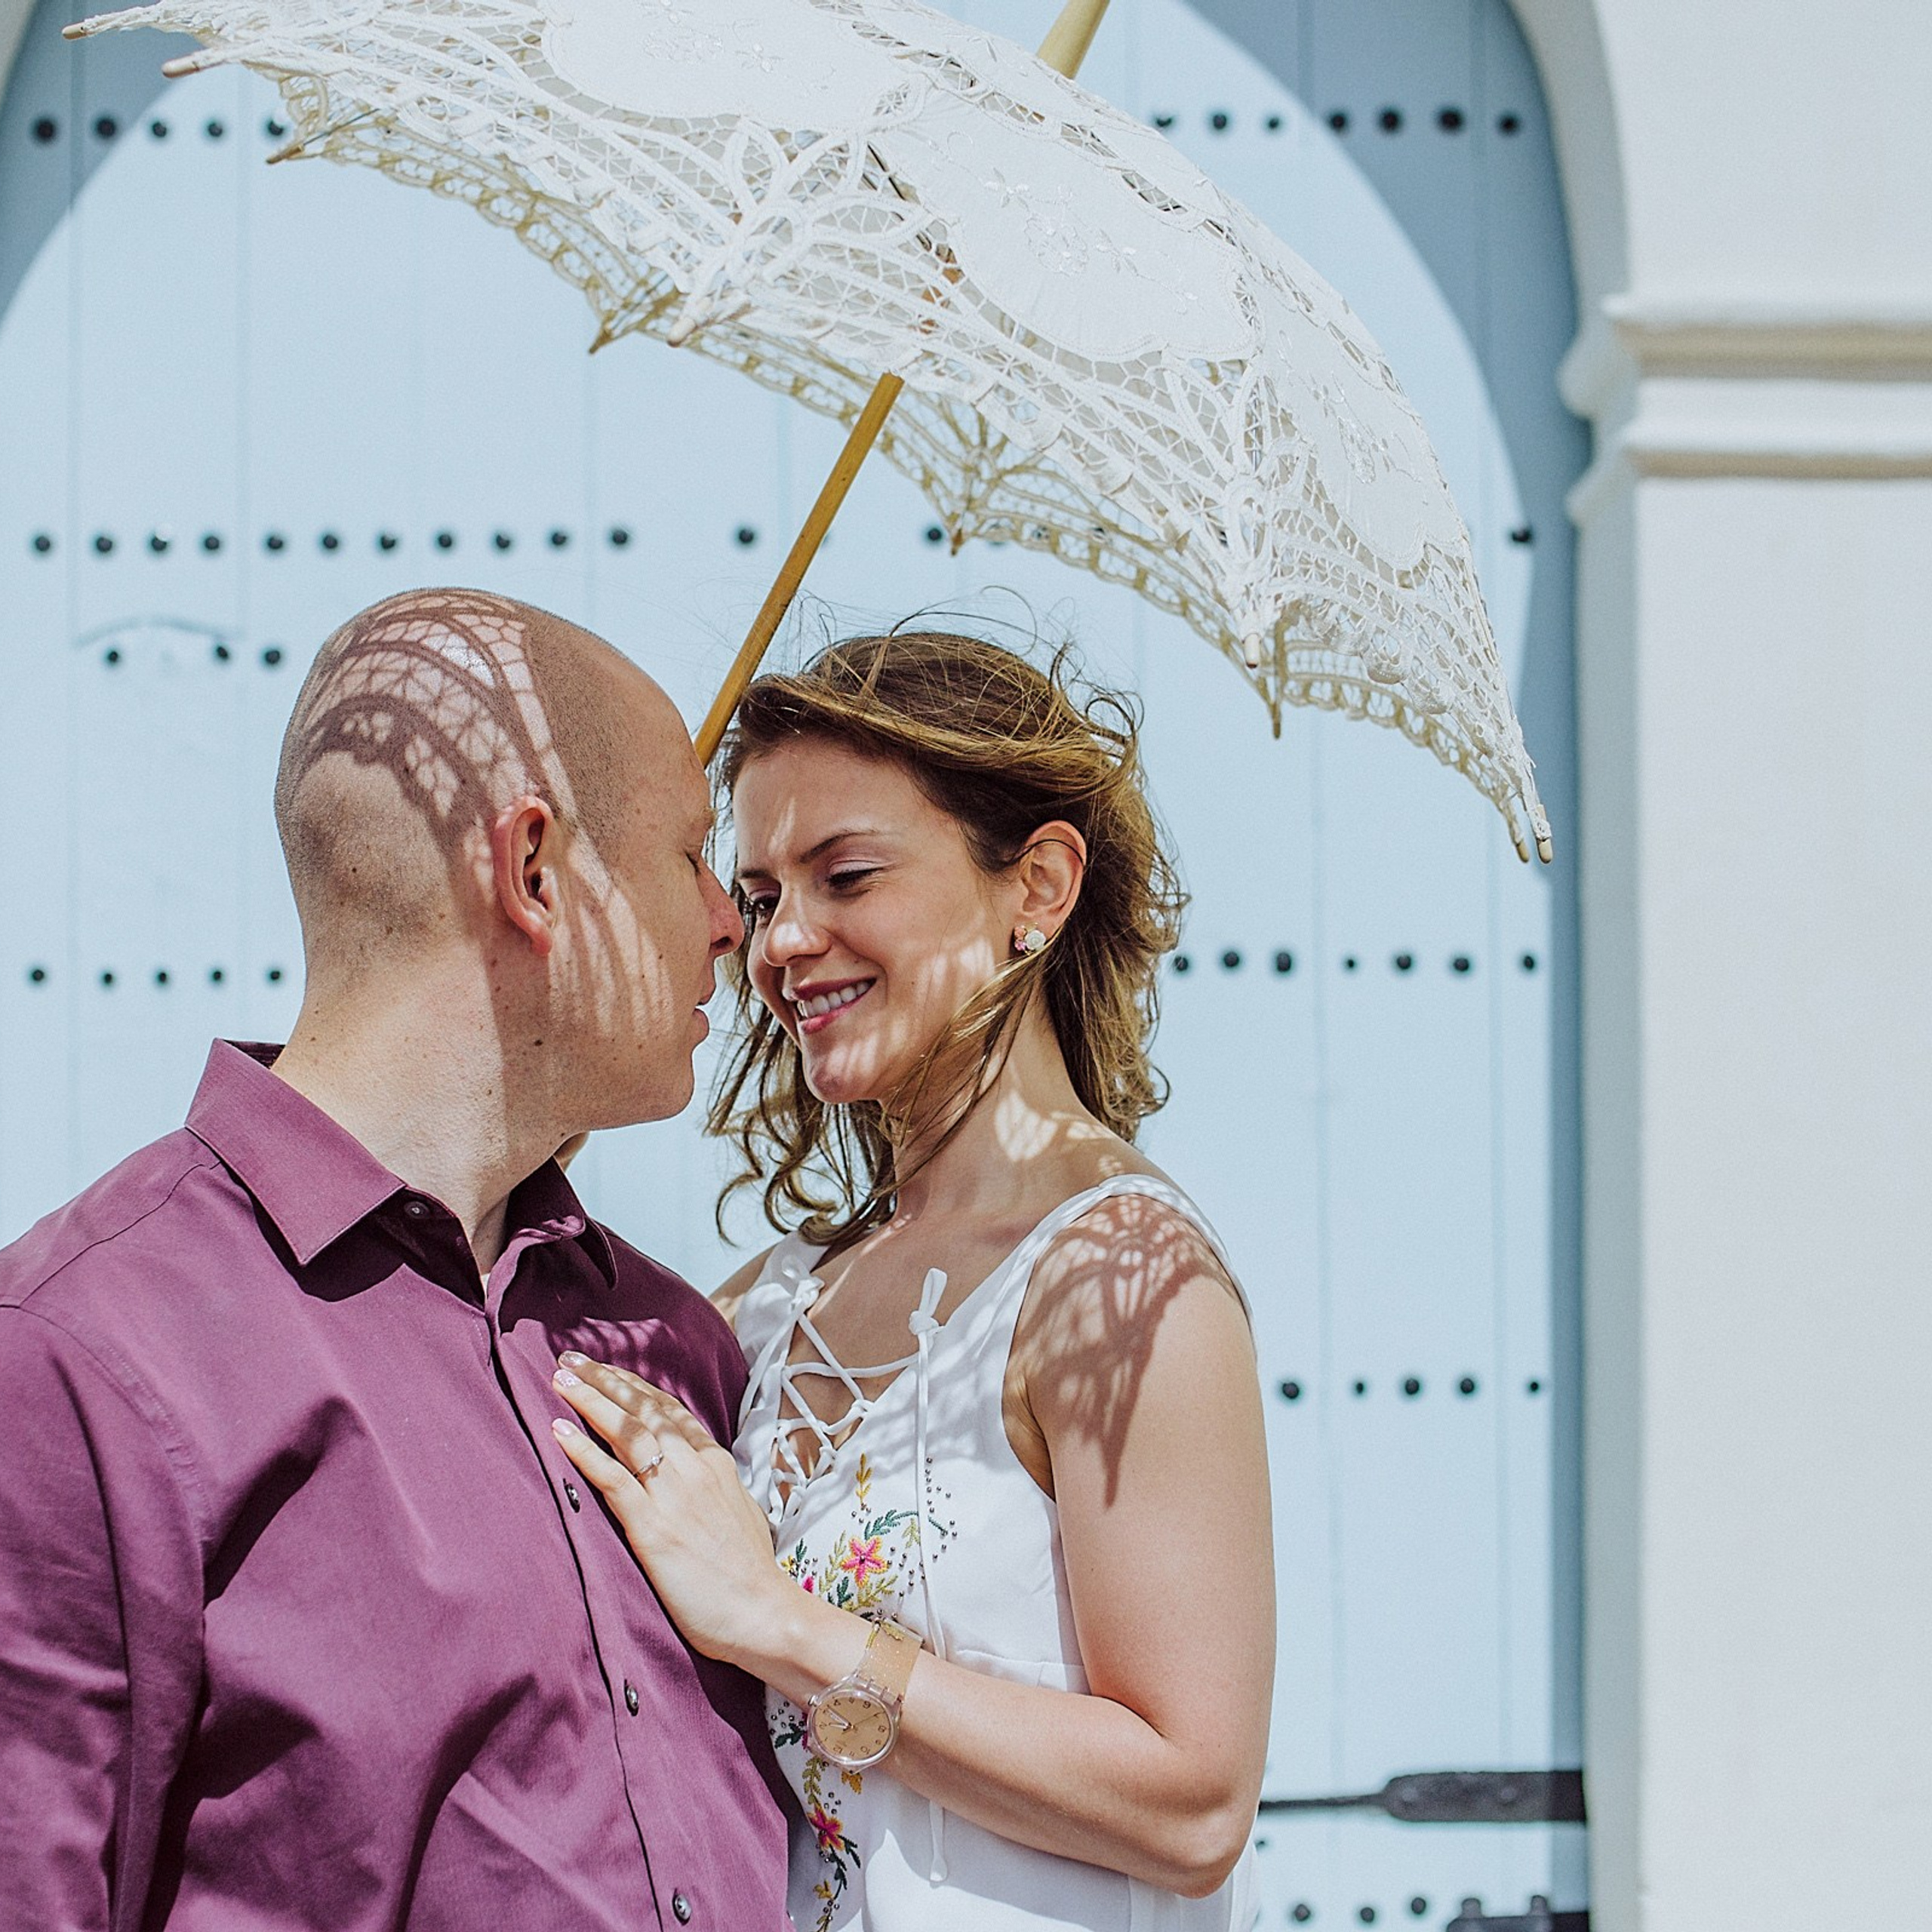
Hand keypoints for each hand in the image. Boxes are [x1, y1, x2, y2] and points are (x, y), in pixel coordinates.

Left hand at [549, 1354, 801, 1667]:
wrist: (762, 1612)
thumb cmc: (751, 1572)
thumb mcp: (740, 1510)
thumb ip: (715, 1485)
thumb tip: (700, 1474)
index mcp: (716, 1462)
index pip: (669, 1410)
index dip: (634, 1386)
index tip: (607, 1368)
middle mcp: (694, 1467)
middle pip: (643, 1410)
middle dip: (605, 1379)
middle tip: (571, 1357)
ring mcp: (674, 1494)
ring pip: (626, 1433)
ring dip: (590, 1401)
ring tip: (560, 1379)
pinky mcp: (653, 1526)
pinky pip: (612, 1479)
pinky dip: (583, 1452)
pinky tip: (559, 1432)